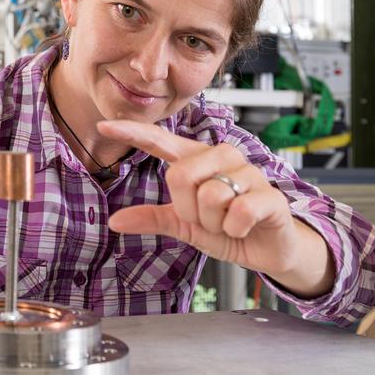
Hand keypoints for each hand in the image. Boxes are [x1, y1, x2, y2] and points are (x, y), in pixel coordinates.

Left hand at [97, 120, 333, 296]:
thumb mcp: (183, 224)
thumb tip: (115, 221)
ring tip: (227, 222)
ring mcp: (247, 173)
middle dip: (188, 210)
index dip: (132, 132)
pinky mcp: (269, 195)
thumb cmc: (227, 227)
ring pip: (208, 197)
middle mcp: (222, 157)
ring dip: (213, 223)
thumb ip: (152, 218)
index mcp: (197, 160)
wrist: (269, 249)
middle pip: (180, 176)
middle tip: (207, 218)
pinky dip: (234, 229)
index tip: (104, 125)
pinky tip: (245, 227)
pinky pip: (237, 212)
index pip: (160, 140)